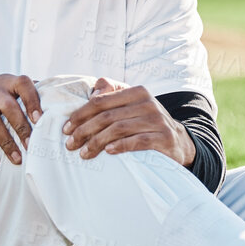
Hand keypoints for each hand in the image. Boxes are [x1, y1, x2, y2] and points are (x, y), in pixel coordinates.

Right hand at [0, 73, 41, 166]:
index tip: (40, 118)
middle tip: (32, 145)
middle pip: (10, 107)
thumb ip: (27, 90)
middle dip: (23, 128)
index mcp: (7, 82)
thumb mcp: (5, 84)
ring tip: (17, 159)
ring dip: (7, 143)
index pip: (23, 85)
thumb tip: (56, 97)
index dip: (33, 101)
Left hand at [62, 78, 194, 165]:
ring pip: (119, 129)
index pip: (100, 101)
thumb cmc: (146, 123)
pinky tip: (108, 152)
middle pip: (107, 116)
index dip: (80, 115)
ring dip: (97, 142)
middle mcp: (147, 103)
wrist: (178, 142)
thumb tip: (92, 94)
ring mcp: (157, 120)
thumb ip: (111, 94)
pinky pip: (138, 141)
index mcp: (136, 92)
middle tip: (70, 144)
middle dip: (84, 131)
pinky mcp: (164, 137)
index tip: (66, 129)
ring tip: (83, 153)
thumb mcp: (131, 105)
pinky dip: (121, 146)